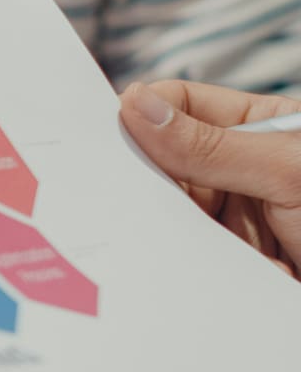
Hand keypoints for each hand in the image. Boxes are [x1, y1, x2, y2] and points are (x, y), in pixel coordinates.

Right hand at [120, 81, 300, 273]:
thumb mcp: (289, 170)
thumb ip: (211, 145)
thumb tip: (136, 106)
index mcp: (259, 129)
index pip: (182, 105)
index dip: (143, 112)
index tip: (104, 131)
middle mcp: (239, 171)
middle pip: (163, 161)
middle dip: (134, 172)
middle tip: (90, 184)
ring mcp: (230, 220)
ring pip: (164, 212)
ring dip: (145, 221)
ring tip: (114, 228)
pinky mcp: (224, 266)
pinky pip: (178, 257)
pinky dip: (161, 261)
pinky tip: (141, 263)